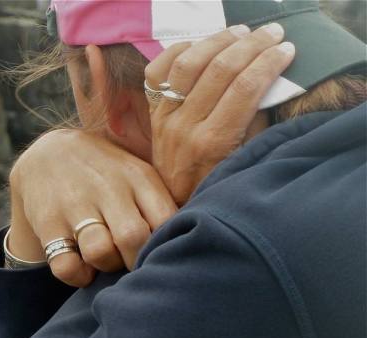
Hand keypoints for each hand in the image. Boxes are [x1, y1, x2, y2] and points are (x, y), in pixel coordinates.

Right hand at [8, 129, 176, 286]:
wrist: (48, 155)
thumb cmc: (107, 176)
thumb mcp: (137, 175)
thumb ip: (163, 204)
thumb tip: (195, 241)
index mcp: (138, 178)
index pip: (166, 220)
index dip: (167, 246)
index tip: (161, 254)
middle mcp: (108, 189)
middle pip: (134, 238)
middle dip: (136, 262)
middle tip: (132, 262)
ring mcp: (75, 205)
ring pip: (100, 252)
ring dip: (106, 266)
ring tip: (106, 261)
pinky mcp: (48, 223)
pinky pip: (66, 266)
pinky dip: (77, 276)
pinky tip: (82, 267)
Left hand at [146, 23, 295, 203]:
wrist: (176, 201)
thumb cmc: (218, 180)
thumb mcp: (246, 159)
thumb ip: (255, 121)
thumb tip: (271, 82)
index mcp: (213, 142)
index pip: (244, 87)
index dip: (269, 62)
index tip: (287, 48)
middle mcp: (185, 127)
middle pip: (219, 70)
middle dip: (251, 45)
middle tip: (272, 32)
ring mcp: (165, 118)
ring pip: (188, 64)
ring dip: (217, 41)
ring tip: (241, 32)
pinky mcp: (153, 112)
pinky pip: (156, 73)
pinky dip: (176, 52)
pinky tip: (200, 45)